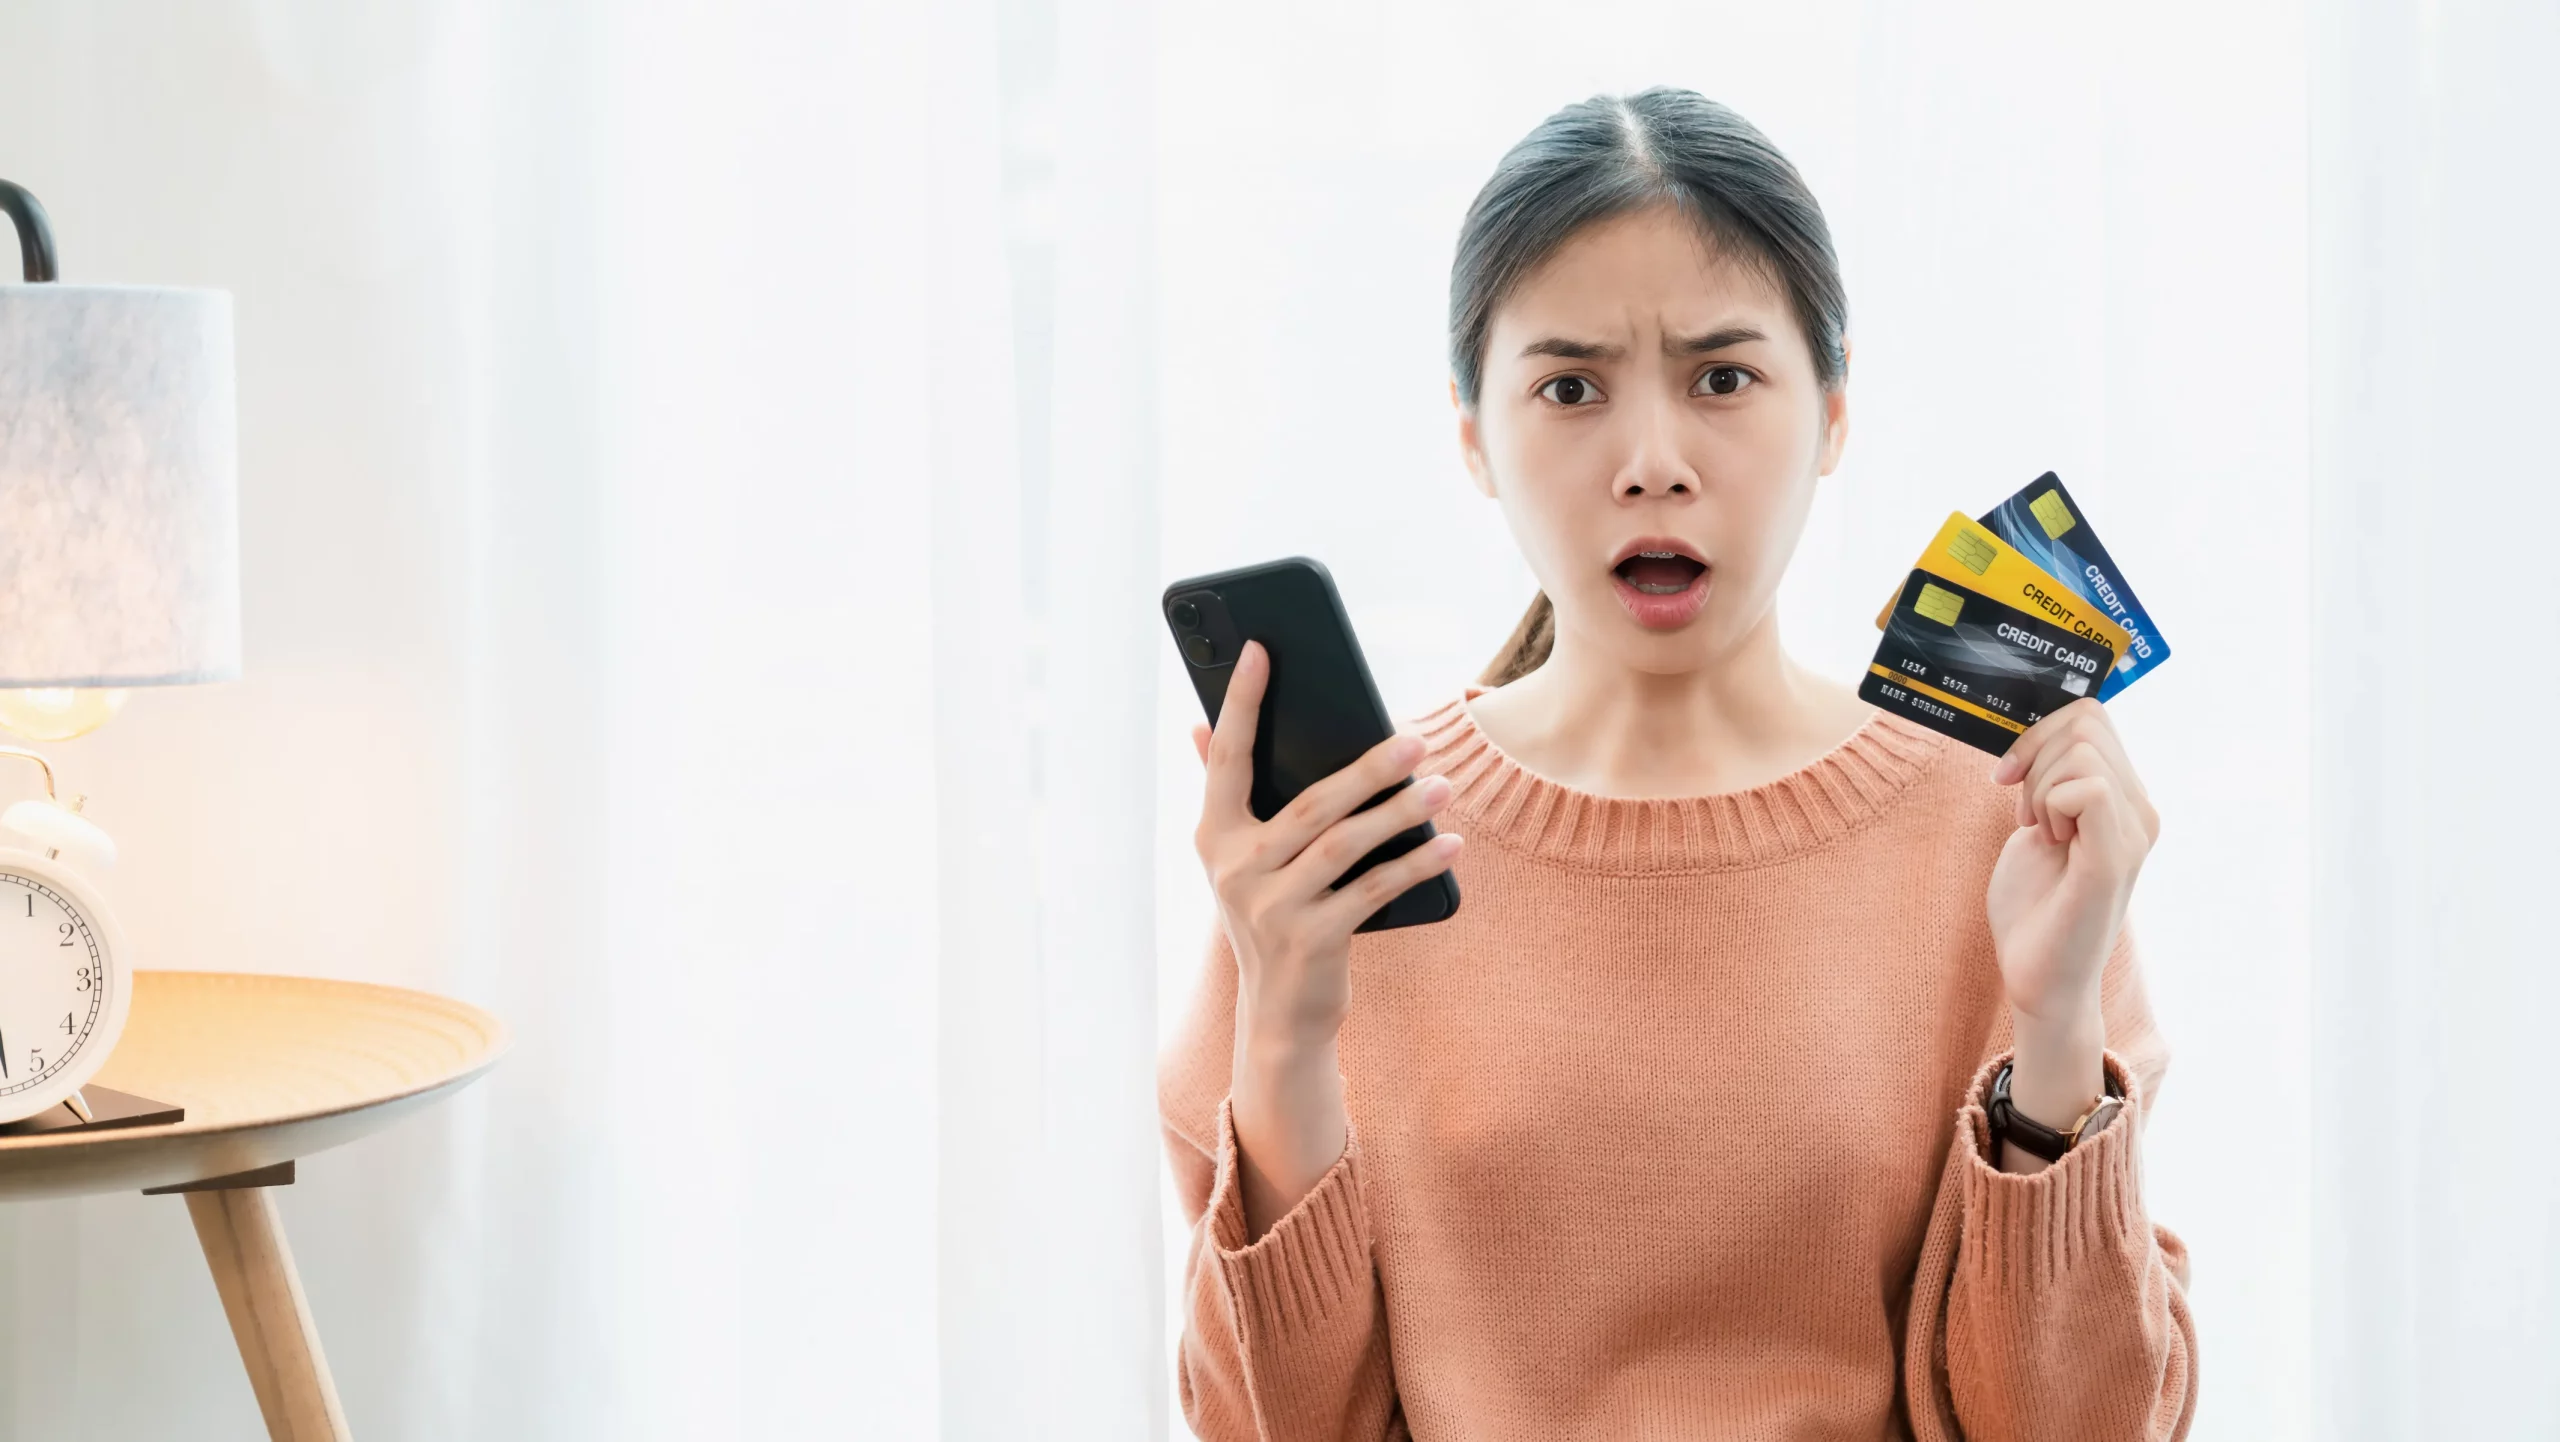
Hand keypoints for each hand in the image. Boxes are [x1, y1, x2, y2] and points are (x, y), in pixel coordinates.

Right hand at [1192, 641, 1462, 1234]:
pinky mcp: (1312, 942)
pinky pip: (1373, 889)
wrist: (1279, 1015)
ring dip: (1400, 812)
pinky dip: (1415, 863)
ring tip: (1441, 785)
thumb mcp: (1240, 859)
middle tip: (1415, 736)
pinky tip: (1450, 843)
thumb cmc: (1272, 915)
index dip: (1240, 702)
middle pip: (1309, 802)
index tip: (1260, 648)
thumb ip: (1226, 792)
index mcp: (1214, 837)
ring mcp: (1271, 909)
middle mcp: (1235, 869)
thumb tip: (1198, 725)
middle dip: (1366, 766)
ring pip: (1346, 843)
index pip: (1225, 756)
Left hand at [1981, 698, 2157, 1157]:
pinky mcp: (2115, 858)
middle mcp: (2140, 810)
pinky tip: (2048, 842)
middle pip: (2087, 720)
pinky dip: (2048, 805)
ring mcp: (2134, 832)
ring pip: (2082, 748)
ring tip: (2041, 833)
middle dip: (2035, 753)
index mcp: (2124, 799)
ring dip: (2039, 785)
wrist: (2037, 978)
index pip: (2092, 716)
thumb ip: (2045, 779)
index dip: (2039, 732)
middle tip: (2024, 810)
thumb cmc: (2034, 907)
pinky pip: (2084, 789)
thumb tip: (2035, 732)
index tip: (2008, 775)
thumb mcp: (2036, 825)